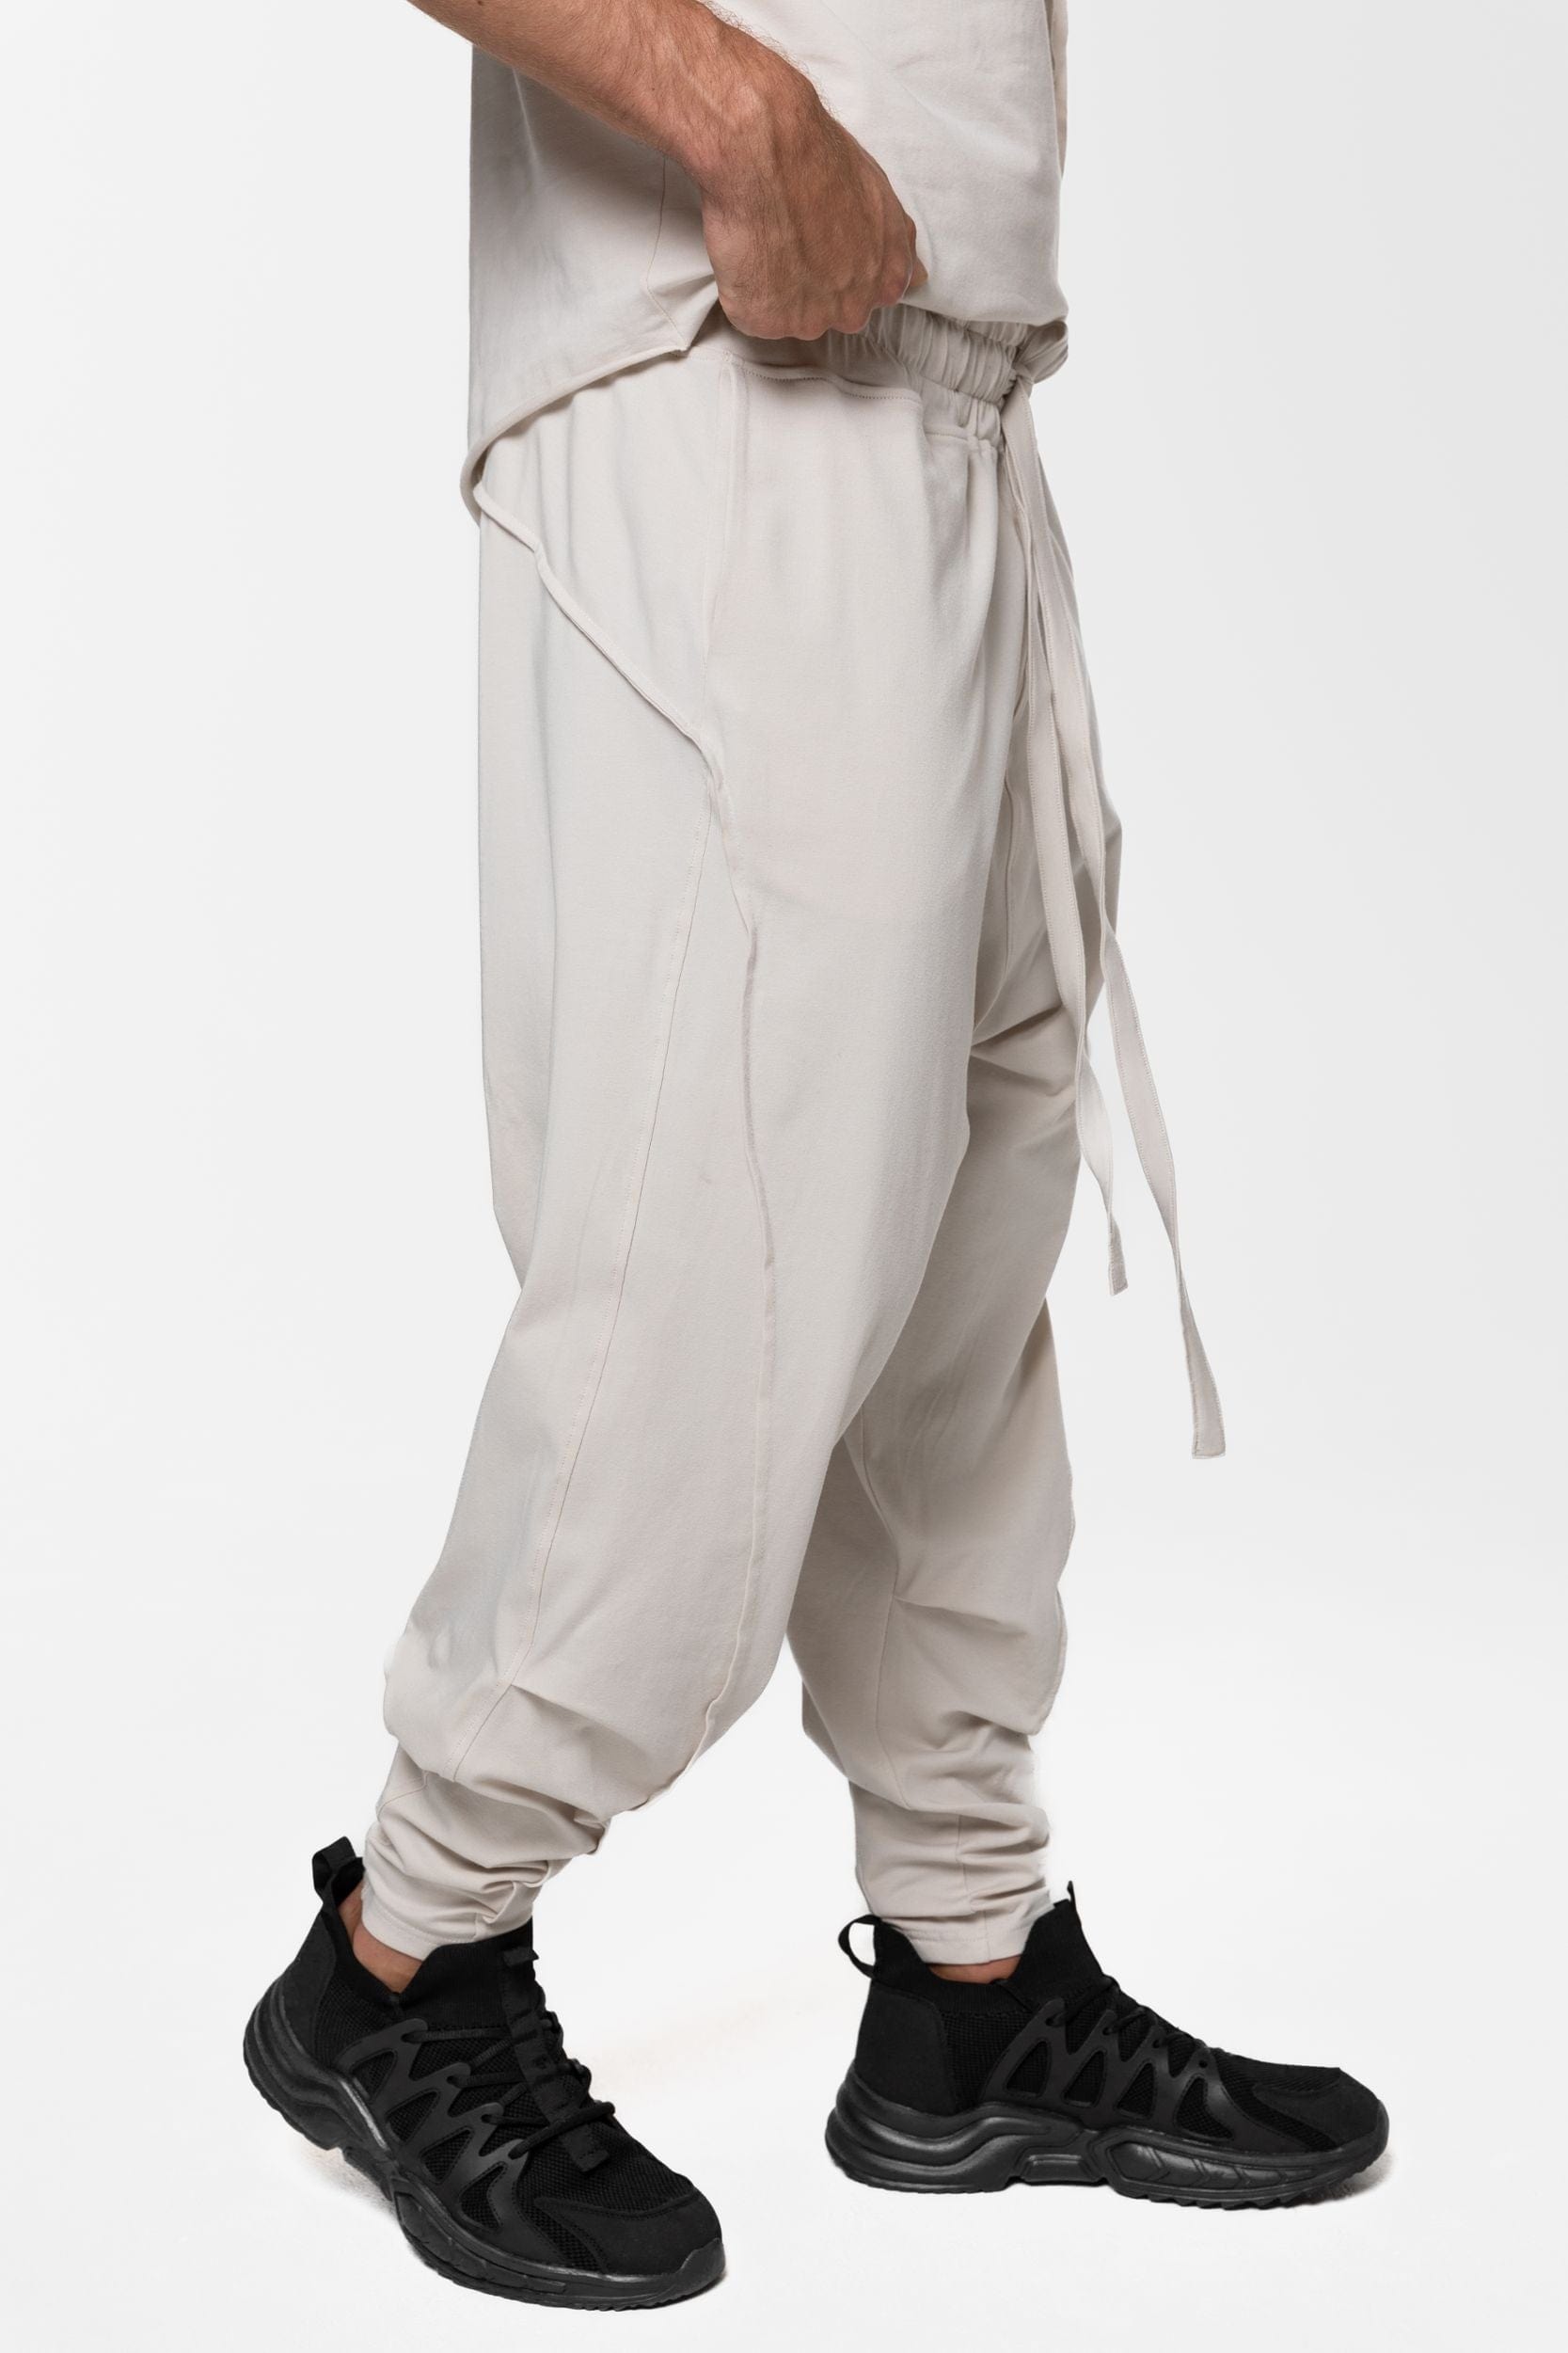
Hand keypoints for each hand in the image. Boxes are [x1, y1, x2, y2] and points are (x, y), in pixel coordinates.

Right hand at [698, 69, 926, 340]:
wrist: (769, 149)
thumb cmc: (823, 160)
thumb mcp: (881, 195)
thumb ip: (899, 245)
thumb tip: (918, 279)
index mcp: (885, 280)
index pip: (867, 298)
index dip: (838, 270)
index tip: (820, 245)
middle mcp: (853, 309)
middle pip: (828, 312)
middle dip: (809, 284)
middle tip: (788, 239)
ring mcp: (809, 320)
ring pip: (788, 316)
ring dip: (774, 288)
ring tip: (765, 240)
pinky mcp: (765, 321)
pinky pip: (751, 315)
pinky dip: (743, 289)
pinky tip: (746, 252)